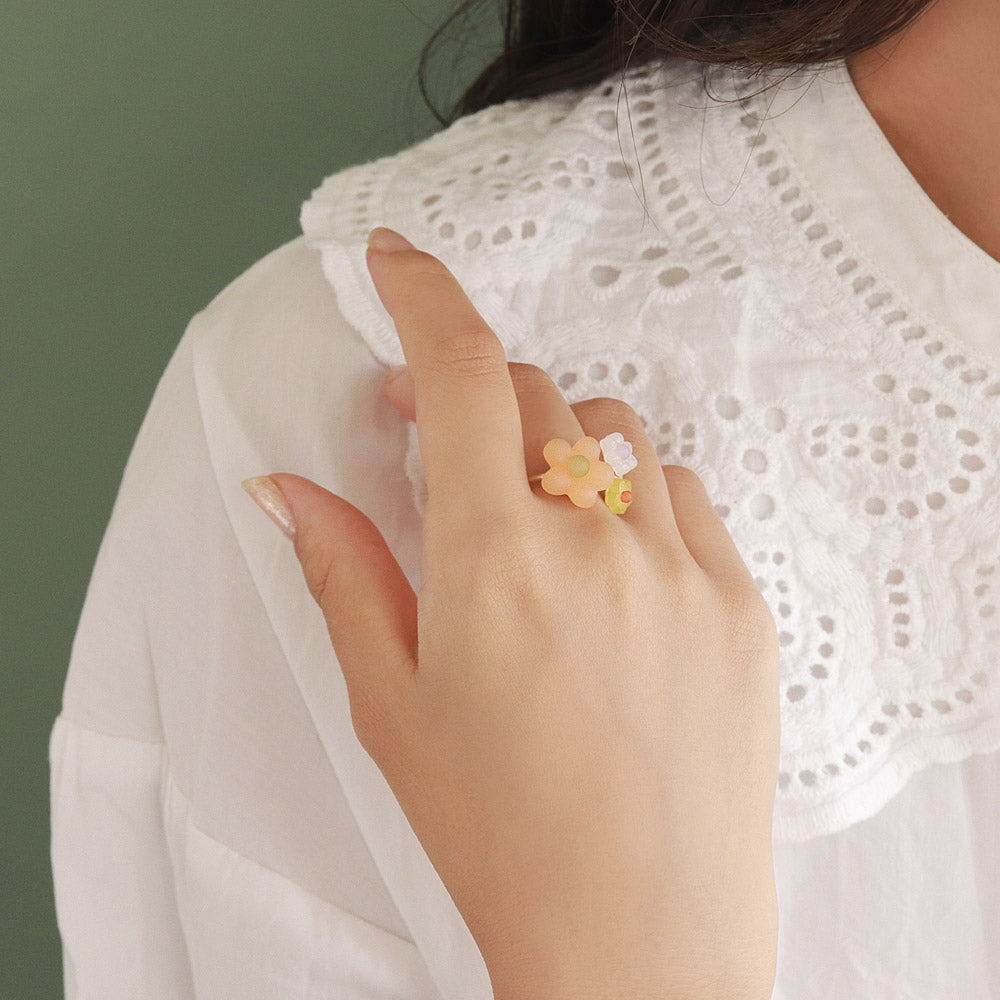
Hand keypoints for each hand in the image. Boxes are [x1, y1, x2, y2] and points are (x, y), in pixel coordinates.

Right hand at [251, 229, 780, 999]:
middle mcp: (596, 545)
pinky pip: (685, 499)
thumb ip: (344, 573)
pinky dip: (637, 503)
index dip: (424, 297)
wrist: (638, 935)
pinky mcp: (741, 602)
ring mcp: (682, 568)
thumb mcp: (393, 703)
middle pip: (537, 395)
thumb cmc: (502, 835)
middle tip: (449, 447)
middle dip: (481, 400)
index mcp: (494, 563)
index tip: (399, 262)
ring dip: (563, 450)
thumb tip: (289, 491)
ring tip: (540, 527)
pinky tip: (616, 571)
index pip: (462, 373)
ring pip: (616, 438)